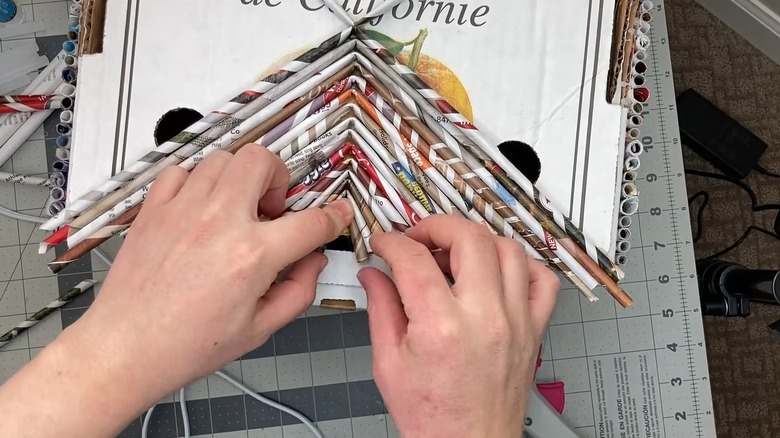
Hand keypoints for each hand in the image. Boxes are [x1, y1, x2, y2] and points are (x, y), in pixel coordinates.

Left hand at [0, 145, 352, 437]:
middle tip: (274, 208)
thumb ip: (298, 292)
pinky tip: (201, 209)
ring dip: (240, 178)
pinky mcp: (154, 210)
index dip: (333, 216)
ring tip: (238, 208)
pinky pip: (181, 170)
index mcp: (250, 257)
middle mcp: (218, 223)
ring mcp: (183, 210)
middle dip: (280, 177)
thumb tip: (313, 263)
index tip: (335, 214)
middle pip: (262, 161)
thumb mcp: (259, 330)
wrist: (125, 349)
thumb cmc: (184, 345)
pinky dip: (198, 181)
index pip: (311, 222)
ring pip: (224, 158)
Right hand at [359, 215, 559, 437]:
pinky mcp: (534, 330)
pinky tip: (497, 272)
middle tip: (419, 239)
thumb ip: (381, 309)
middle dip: (437, 226)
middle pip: (469, 238)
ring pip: (508, 249)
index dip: (392, 242)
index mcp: (441, 327)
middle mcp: (485, 318)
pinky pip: (543, 280)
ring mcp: (516, 321)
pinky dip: (522, 265)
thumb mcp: (388, 364)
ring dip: (477, 240)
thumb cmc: (433, 416)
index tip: (385, 244)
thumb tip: (374, 275)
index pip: (414, 258)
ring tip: (454, 254)